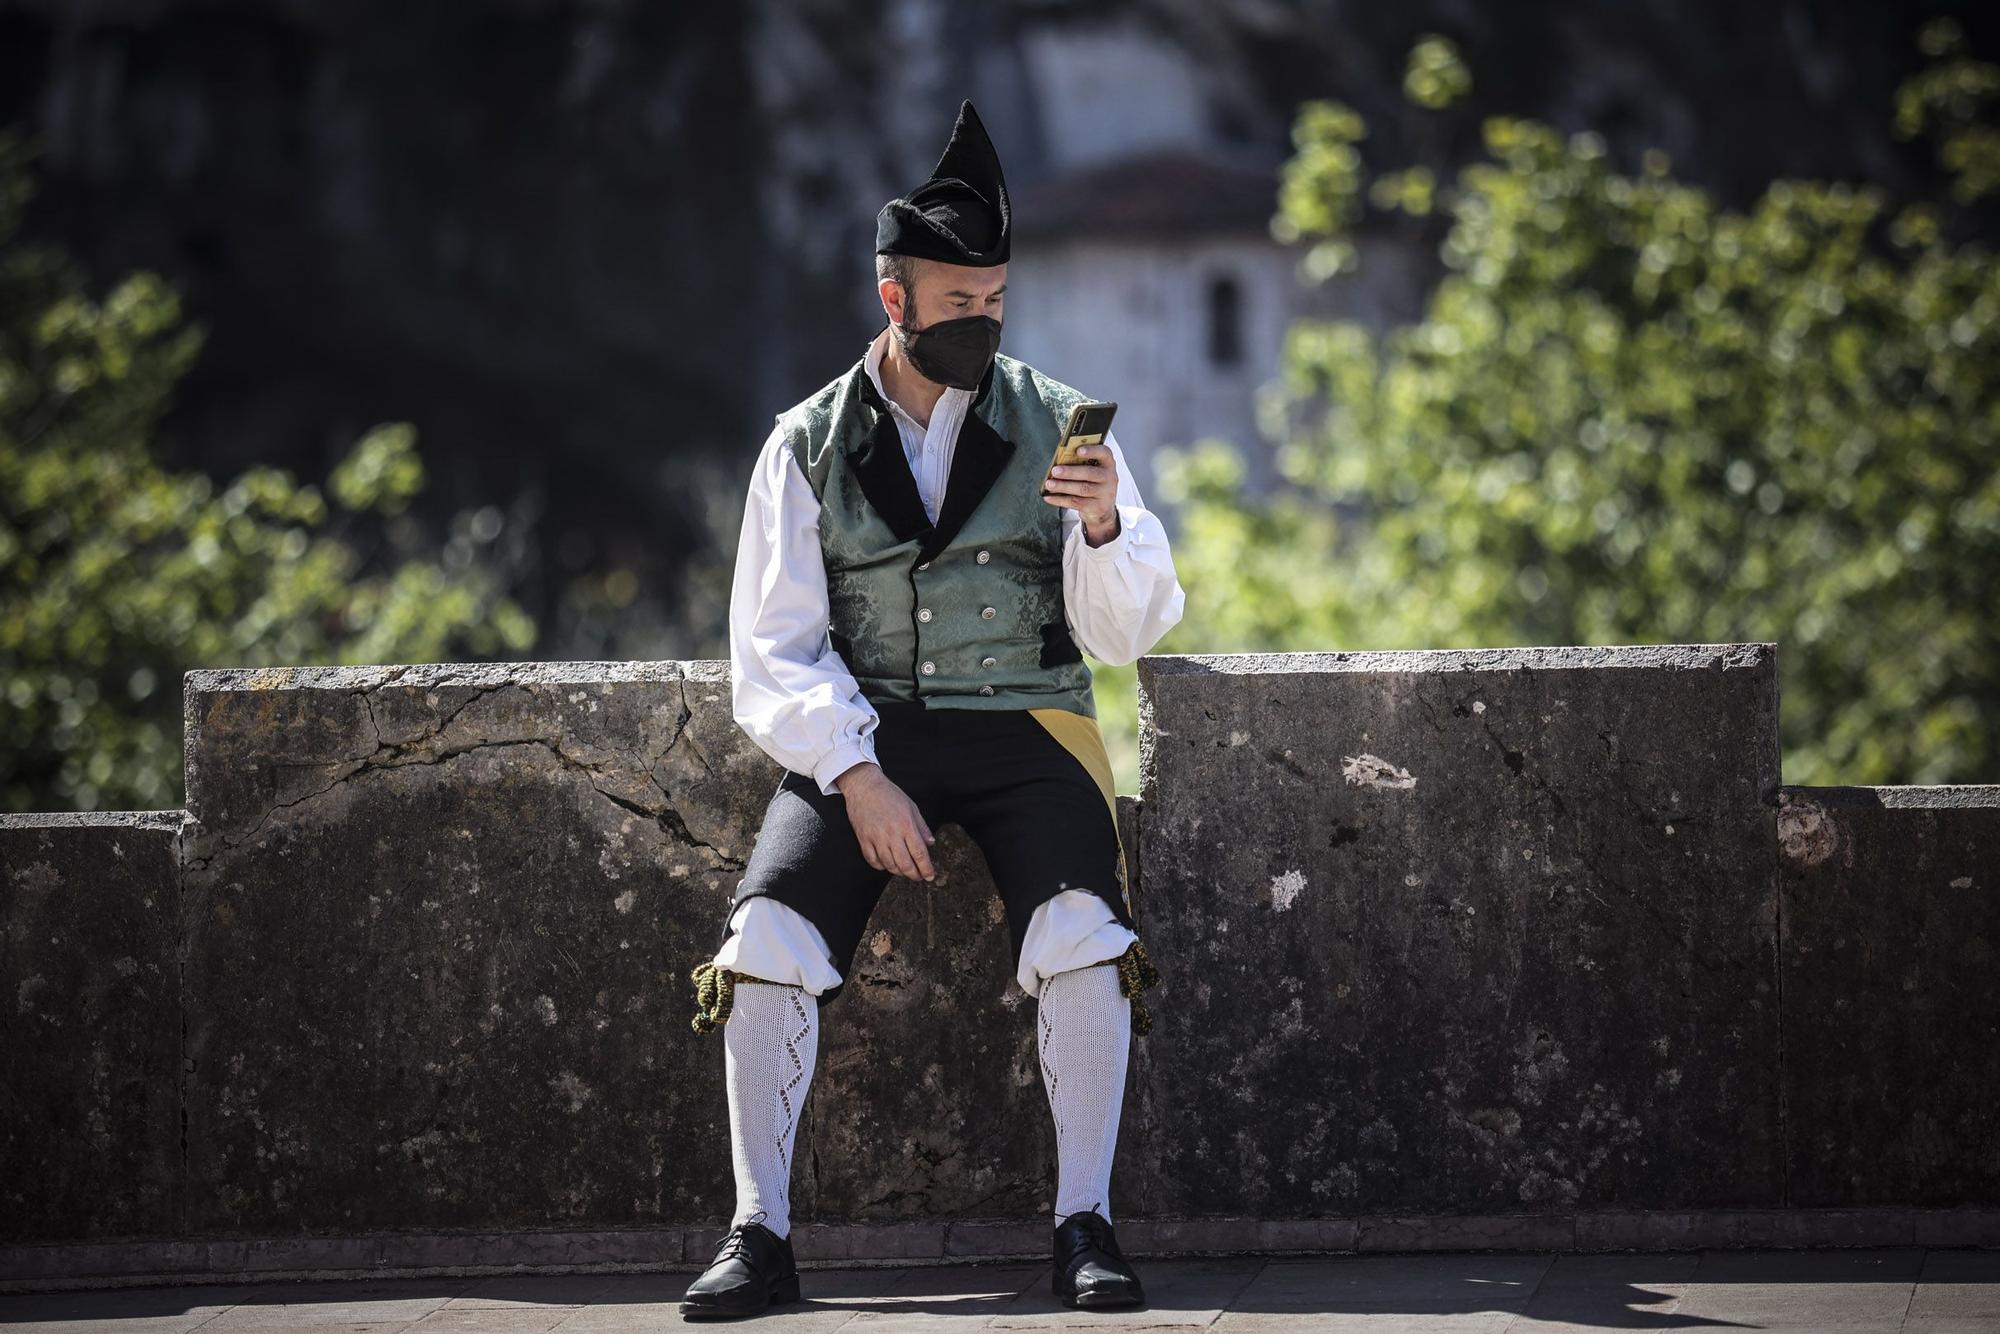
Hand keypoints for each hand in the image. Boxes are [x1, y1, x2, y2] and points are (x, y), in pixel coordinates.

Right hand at [834, 762, 936, 881]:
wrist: (864, 786)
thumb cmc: (889, 795)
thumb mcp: (911, 807)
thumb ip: (922, 827)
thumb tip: (931, 843)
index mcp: (907, 825)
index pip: (920, 853)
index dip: (926, 868)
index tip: (929, 876)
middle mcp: (892, 834)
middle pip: (905, 864)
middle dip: (914, 874)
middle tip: (918, 877)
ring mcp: (876, 838)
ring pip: (889, 865)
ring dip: (899, 872)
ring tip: (904, 870)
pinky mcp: (863, 839)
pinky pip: (873, 861)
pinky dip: (881, 866)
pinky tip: (887, 864)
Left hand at [1043, 442, 1119, 545]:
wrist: (1102, 509)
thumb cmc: (1093, 483)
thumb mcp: (1092, 470)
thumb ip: (1080, 463)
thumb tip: (1059, 460)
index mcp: (1107, 463)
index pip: (1104, 453)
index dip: (1092, 450)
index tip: (1078, 450)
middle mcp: (1109, 477)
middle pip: (1090, 473)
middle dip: (1070, 472)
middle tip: (1055, 470)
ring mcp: (1105, 493)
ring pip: (1082, 489)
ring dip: (1063, 486)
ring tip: (1049, 484)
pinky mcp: (1097, 507)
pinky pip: (1076, 502)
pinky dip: (1060, 499)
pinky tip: (1049, 496)